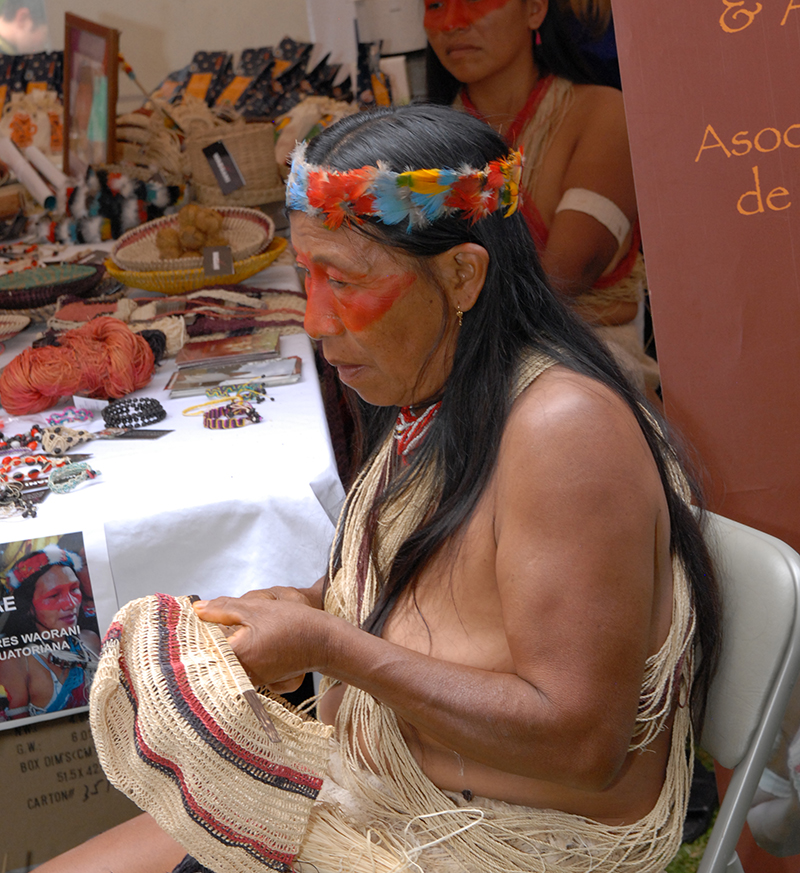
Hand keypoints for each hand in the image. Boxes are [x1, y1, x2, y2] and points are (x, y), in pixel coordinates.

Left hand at [193, 588, 329, 694]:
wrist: (324, 642)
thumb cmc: (294, 623)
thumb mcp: (256, 608)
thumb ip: (222, 608)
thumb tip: (198, 609)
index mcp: (237, 654)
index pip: (202, 646)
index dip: (199, 631)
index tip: (197, 620)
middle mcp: (241, 673)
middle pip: (212, 655)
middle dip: (213, 637)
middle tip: (218, 621)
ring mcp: (251, 680)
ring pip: (226, 661)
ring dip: (227, 645)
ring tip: (238, 629)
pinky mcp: (260, 681)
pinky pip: (239, 668)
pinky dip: (239, 653)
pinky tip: (250, 639)